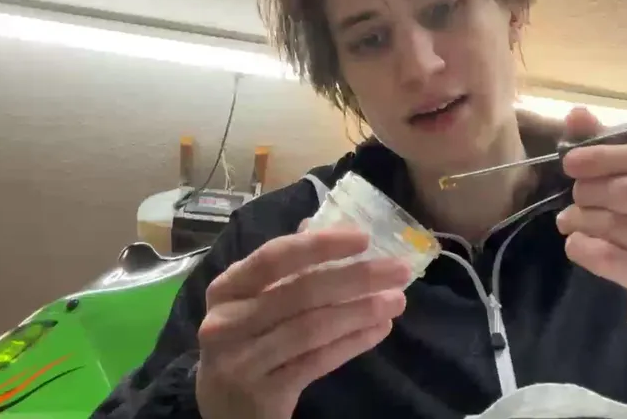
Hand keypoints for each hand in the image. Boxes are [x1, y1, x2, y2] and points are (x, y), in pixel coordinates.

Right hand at [195, 226, 410, 418]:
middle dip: (357, 278)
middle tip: (400, 270)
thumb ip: (288, 266)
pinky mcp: (263, 392)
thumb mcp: (255, 302)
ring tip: (397, 300)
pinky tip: (380, 329)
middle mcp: (226, 322)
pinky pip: (317, 361)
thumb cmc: (248, 341)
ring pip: (312, 328)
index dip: (320, 245)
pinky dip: (352, 342)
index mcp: (226, 288)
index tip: (364, 238)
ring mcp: (241, 360)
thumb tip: (332, 226)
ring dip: (361, 311)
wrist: (226, 407)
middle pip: (300, 292)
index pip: (274, 258)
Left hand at [556, 107, 626, 346]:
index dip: (607, 155)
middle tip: (571, 197)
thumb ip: (617, 152)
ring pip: (624, 226)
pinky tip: (575, 245)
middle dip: (593, 190)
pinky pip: (617, 261)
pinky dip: (587, 249)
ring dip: (584, 219)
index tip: (570, 161)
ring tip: (567, 221)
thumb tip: (576, 115)